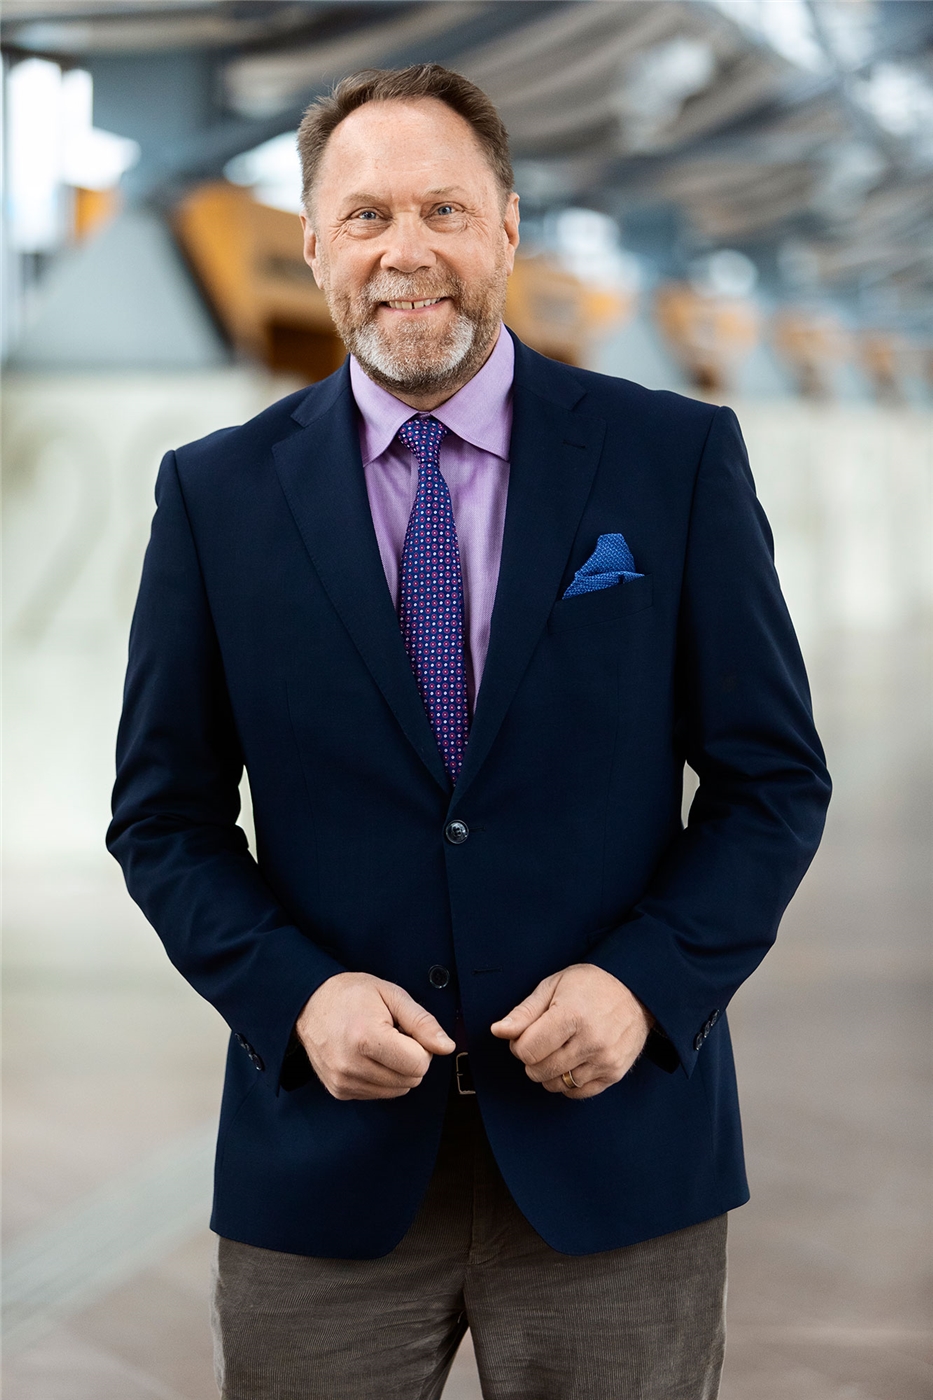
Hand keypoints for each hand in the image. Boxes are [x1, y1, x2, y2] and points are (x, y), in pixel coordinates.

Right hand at [296, 972, 454, 1099]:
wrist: (309, 1003)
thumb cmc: (353, 994)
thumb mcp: (392, 995)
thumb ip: (422, 1022)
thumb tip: (446, 1047)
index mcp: (366, 1038)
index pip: (419, 1064)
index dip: (421, 1046)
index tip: (405, 1030)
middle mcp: (352, 1066)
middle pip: (410, 1080)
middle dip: (410, 1059)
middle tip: (392, 1035)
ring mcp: (343, 1082)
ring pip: (397, 1091)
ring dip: (396, 1070)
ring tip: (378, 1045)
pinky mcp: (339, 1091)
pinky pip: (378, 1094)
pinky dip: (381, 1078)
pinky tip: (367, 1056)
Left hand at [490, 964, 652, 1098]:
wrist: (636, 990)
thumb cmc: (590, 985)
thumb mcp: (553, 986)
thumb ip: (524, 1012)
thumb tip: (498, 1031)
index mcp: (572, 1015)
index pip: (527, 1051)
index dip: (518, 1044)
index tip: (526, 1033)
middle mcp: (591, 1041)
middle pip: (539, 1071)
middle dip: (531, 1059)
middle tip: (542, 1040)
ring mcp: (605, 1060)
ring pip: (556, 1085)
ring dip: (548, 1072)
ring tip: (558, 1049)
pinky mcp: (614, 1073)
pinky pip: (577, 1093)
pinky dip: (567, 1082)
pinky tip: (571, 1061)